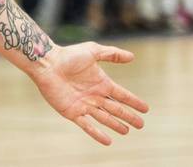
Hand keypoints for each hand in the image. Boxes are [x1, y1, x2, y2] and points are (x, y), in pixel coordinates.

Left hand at [31, 42, 149, 145]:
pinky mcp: (72, 112)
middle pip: (115, 109)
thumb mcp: (93, 51)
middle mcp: (94, 95)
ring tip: (126, 131)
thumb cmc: (68, 56)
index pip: (121, 95)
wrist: (46, 64)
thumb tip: (132, 57)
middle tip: (141, 124)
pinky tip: (108, 141)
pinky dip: (97, 133)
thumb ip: (112, 54)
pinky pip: (87, 125)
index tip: (145, 109)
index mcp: (101, 83)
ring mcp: (83, 105)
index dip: (133, 102)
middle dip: (128, 116)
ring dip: (115, 125)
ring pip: (104, 118)